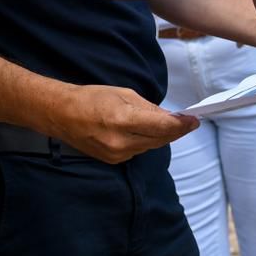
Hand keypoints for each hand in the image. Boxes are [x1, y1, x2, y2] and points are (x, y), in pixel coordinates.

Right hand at [42, 84, 198, 163]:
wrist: (62, 115)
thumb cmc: (92, 98)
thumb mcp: (124, 94)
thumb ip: (149, 108)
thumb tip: (170, 117)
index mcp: (123, 119)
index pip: (162, 126)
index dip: (181, 124)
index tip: (194, 120)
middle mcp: (121, 141)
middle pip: (160, 139)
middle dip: (175, 130)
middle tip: (188, 121)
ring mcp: (116, 154)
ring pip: (150, 146)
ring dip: (161, 136)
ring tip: (168, 124)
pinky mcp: (112, 161)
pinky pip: (138, 151)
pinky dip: (146, 141)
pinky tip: (146, 131)